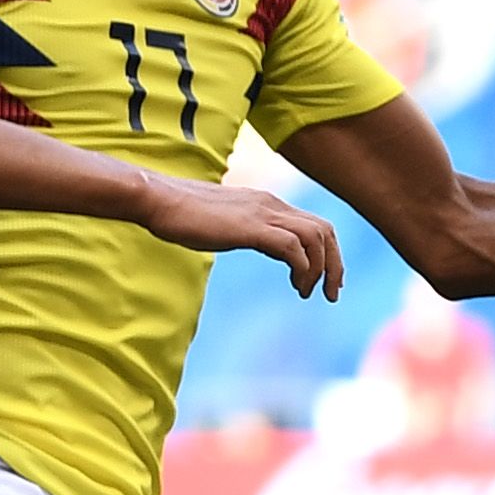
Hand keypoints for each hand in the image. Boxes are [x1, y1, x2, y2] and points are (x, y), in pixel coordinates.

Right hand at [135, 174, 345, 298]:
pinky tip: (295, 286)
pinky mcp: (252, 228)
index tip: (321, 282)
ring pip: (316, 238)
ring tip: (309, 294)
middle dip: (335, 265)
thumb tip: (249, 238)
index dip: (327, 255)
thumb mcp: (223, 222)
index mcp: (267, 203)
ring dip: (322, 270)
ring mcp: (263, 214)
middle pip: (325, 230)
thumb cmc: (182, 214)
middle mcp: (272, 204)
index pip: (315, 225)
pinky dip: (302, 268)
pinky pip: (294, 247)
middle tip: (331, 295)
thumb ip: (243, 228)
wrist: (160, 200)